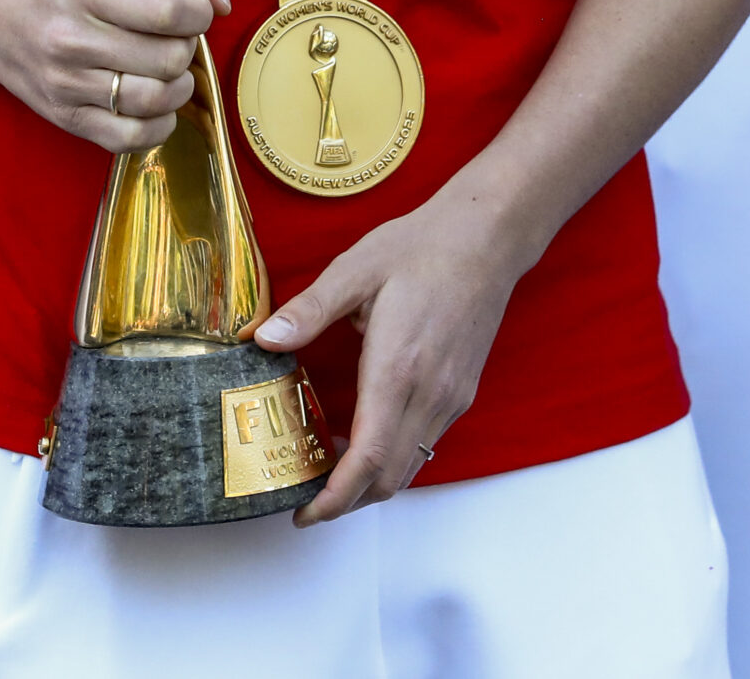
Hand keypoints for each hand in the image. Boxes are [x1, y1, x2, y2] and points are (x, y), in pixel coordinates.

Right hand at [0, 0, 229, 152]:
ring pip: (156, 100)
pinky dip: (159, 123)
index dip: (198, 11)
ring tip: (170, 67)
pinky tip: (155, 101)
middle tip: (177, 37)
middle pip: (168, 59)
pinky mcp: (65, 118)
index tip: (194, 7)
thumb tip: (221, 0)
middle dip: (187, 46)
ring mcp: (66, 84)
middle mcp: (71, 39)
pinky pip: (132, 138)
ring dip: (179, 84)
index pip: (167, 12)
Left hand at [253, 194, 522, 525]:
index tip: (303, 512)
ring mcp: (451, 397)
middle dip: (345, 502)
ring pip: (409, 465)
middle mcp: (430, 394)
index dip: (333, 497)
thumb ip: (309, 310)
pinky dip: (391, 457)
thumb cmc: (422, 247)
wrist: (487, 237)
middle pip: (388, 477)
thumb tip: (263, 339)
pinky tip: (362, 436)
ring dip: (369, 482)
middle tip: (303, 499)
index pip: (367, 460)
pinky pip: (424, 444)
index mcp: (398, 369)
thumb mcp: (355, 270)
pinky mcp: (461, 391)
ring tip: (325, 469)